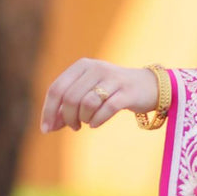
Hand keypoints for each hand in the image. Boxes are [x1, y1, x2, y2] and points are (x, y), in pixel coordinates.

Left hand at [39, 59, 160, 133]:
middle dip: (67, 118)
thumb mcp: (88, 92)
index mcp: (82, 66)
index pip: (57, 88)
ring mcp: (113, 79)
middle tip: (73, 127)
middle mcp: (96, 69)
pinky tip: (95, 124)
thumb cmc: (113, 92)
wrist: (149, 87)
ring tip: (86, 122)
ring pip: (87, 103)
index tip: (46, 129)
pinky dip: (97, 120)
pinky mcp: (127, 92)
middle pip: (70, 97)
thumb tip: (49, 126)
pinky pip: (107, 108)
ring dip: (83, 118)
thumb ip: (69, 106)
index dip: (48, 111)